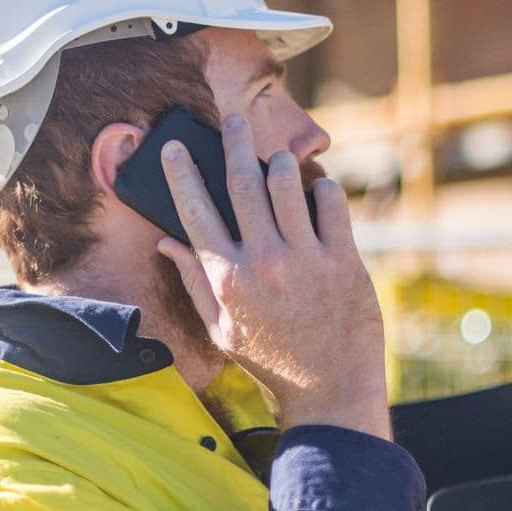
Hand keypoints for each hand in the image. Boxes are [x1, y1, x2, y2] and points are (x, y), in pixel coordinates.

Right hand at [153, 114, 390, 436]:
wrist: (331, 390)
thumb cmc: (271, 361)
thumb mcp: (221, 330)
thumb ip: (194, 282)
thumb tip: (168, 242)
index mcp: (227, 279)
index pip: (195, 211)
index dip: (181, 174)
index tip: (173, 148)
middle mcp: (263, 262)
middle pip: (243, 182)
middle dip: (234, 143)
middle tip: (233, 120)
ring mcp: (306, 258)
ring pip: (287, 184)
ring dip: (280, 164)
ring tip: (277, 160)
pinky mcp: (344, 259)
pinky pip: (332, 203)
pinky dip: (323, 189)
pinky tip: (317, 192)